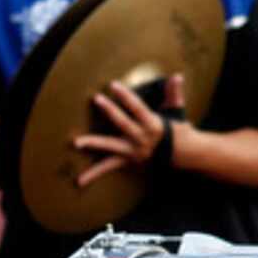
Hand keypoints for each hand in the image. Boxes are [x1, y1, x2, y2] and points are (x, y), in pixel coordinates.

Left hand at [73, 72, 183, 187]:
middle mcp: (142, 138)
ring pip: (111, 146)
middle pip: (123, 123)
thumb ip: (174, 93)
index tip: (114, 85)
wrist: (181, 155)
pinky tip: (79, 181)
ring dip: (94, 143)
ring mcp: (132, 151)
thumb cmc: (175, 128)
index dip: (126, 96)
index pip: (138, 107)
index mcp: (153, 124)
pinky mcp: (126, 161)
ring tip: (76, 142)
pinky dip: (93, 174)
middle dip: (110, 110)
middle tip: (96, 99)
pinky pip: (108, 167)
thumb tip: (176, 76)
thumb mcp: (176, 110)